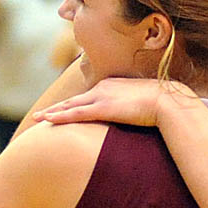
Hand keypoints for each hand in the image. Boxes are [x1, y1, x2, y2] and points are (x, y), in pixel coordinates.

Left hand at [33, 77, 194, 126]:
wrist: (169, 101)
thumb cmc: (163, 104)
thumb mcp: (146, 103)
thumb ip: (136, 107)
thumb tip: (138, 116)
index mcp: (113, 85)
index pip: (89, 96)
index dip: (74, 104)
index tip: (64, 109)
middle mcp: (104, 88)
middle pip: (75, 100)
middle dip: (57, 108)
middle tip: (41, 115)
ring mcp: (102, 97)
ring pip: (70, 106)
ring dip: (53, 113)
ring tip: (38, 119)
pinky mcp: (103, 108)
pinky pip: (76, 113)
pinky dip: (60, 117)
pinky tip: (48, 121)